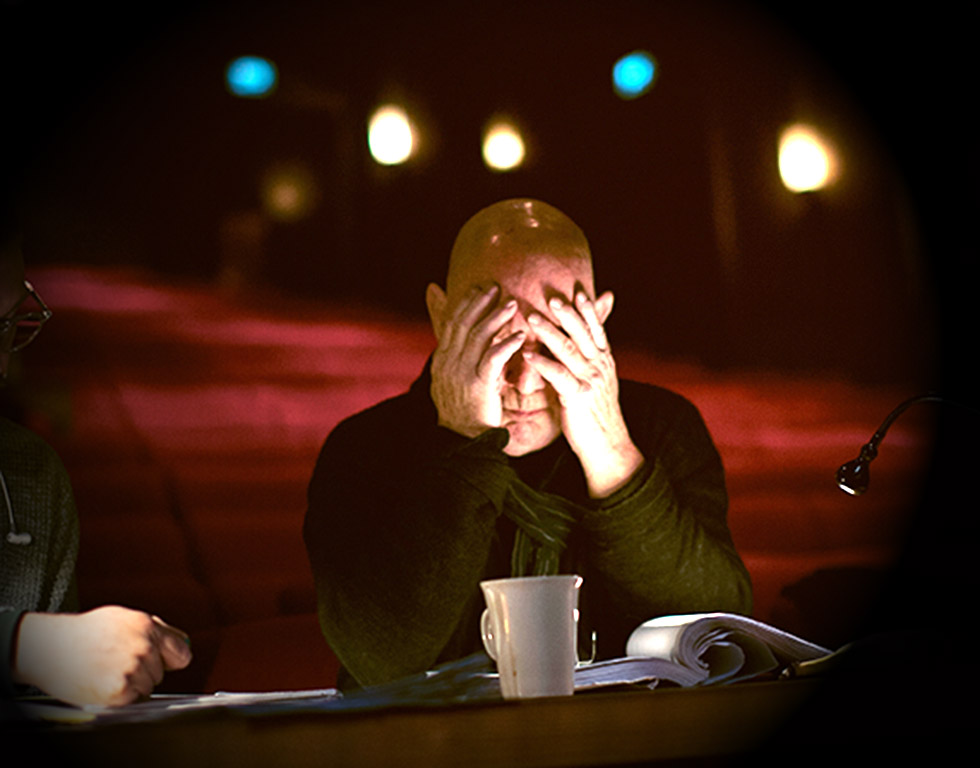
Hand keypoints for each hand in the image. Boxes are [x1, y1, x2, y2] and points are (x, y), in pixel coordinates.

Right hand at [12, 606, 192, 707]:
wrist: (49, 647)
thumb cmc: (85, 632)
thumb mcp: (124, 618)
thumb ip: (158, 629)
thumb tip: (184, 642)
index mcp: (147, 627)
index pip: (181, 653)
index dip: (172, 660)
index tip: (165, 663)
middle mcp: (143, 647)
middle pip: (160, 672)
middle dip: (144, 670)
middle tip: (115, 661)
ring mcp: (132, 669)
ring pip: (147, 687)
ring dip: (132, 684)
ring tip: (107, 670)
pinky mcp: (119, 690)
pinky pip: (133, 700)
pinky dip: (120, 696)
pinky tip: (102, 681)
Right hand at [429, 284, 526, 438]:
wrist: (465, 441)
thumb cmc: (465, 409)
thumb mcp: (455, 378)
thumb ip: (459, 354)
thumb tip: (463, 340)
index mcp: (442, 360)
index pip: (450, 322)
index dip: (465, 303)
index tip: (480, 287)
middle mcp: (447, 364)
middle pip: (462, 324)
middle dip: (479, 303)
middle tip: (496, 286)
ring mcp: (461, 374)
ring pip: (477, 338)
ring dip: (496, 318)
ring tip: (512, 304)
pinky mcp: (478, 387)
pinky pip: (492, 360)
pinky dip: (506, 344)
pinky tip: (520, 335)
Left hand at [524, 291, 643, 496]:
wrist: (607, 444)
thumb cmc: (596, 411)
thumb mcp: (598, 379)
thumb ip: (591, 356)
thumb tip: (586, 344)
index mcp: (605, 360)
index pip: (596, 329)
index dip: (587, 310)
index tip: (576, 291)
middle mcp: (600, 366)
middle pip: (582, 333)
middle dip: (567, 313)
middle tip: (552, 296)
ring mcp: (590, 381)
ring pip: (568, 349)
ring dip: (549, 332)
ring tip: (532, 317)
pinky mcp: (577, 397)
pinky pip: (558, 376)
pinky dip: (543, 363)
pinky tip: (528, 354)